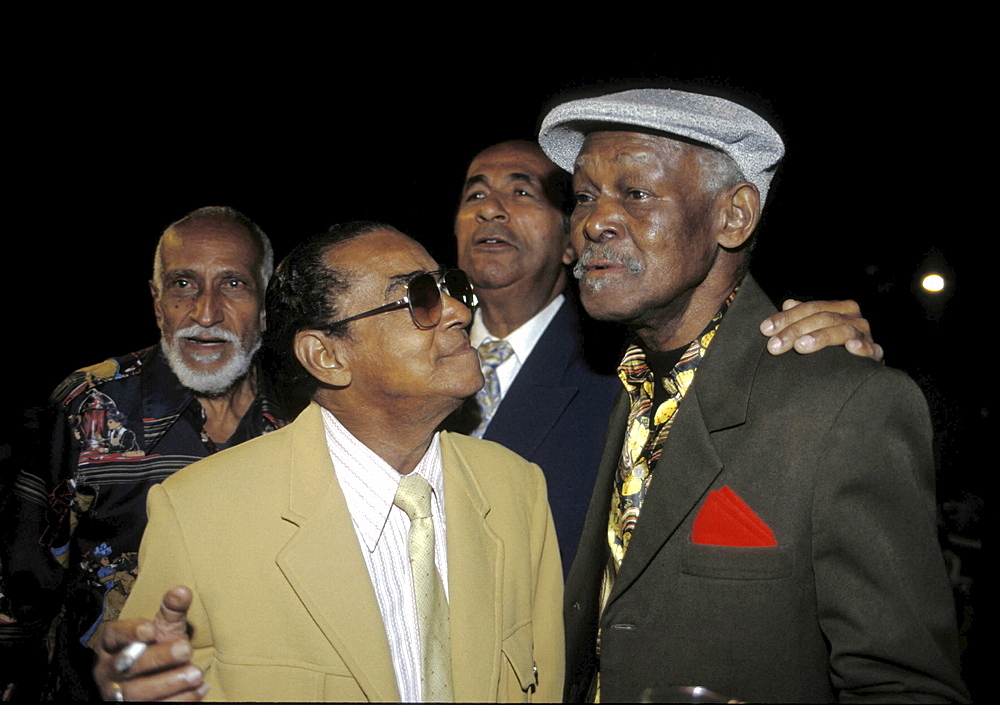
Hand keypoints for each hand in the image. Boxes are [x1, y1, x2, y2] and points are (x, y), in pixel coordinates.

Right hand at [93, 586, 206, 700]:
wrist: (153, 678)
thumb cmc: (155, 648)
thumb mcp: (163, 628)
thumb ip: (171, 610)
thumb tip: (182, 591)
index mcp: (111, 644)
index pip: (113, 635)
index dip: (129, 632)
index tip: (151, 629)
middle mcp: (108, 671)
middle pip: (126, 666)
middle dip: (158, 658)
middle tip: (186, 649)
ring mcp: (116, 695)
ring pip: (135, 693)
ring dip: (169, 684)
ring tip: (196, 674)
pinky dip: (177, 701)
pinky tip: (199, 691)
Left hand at [760, 299, 883, 360]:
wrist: (859, 370)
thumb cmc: (830, 348)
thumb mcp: (813, 331)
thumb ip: (800, 317)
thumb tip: (787, 303)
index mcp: (838, 309)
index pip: (809, 308)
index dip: (786, 318)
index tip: (765, 330)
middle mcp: (853, 317)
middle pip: (822, 318)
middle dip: (795, 330)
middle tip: (774, 345)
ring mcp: (865, 334)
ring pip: (841, 330)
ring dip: (820, 338)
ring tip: (800, 346)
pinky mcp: (874, 353)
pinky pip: (870, 348)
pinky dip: (861, 347)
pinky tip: (850, 348)